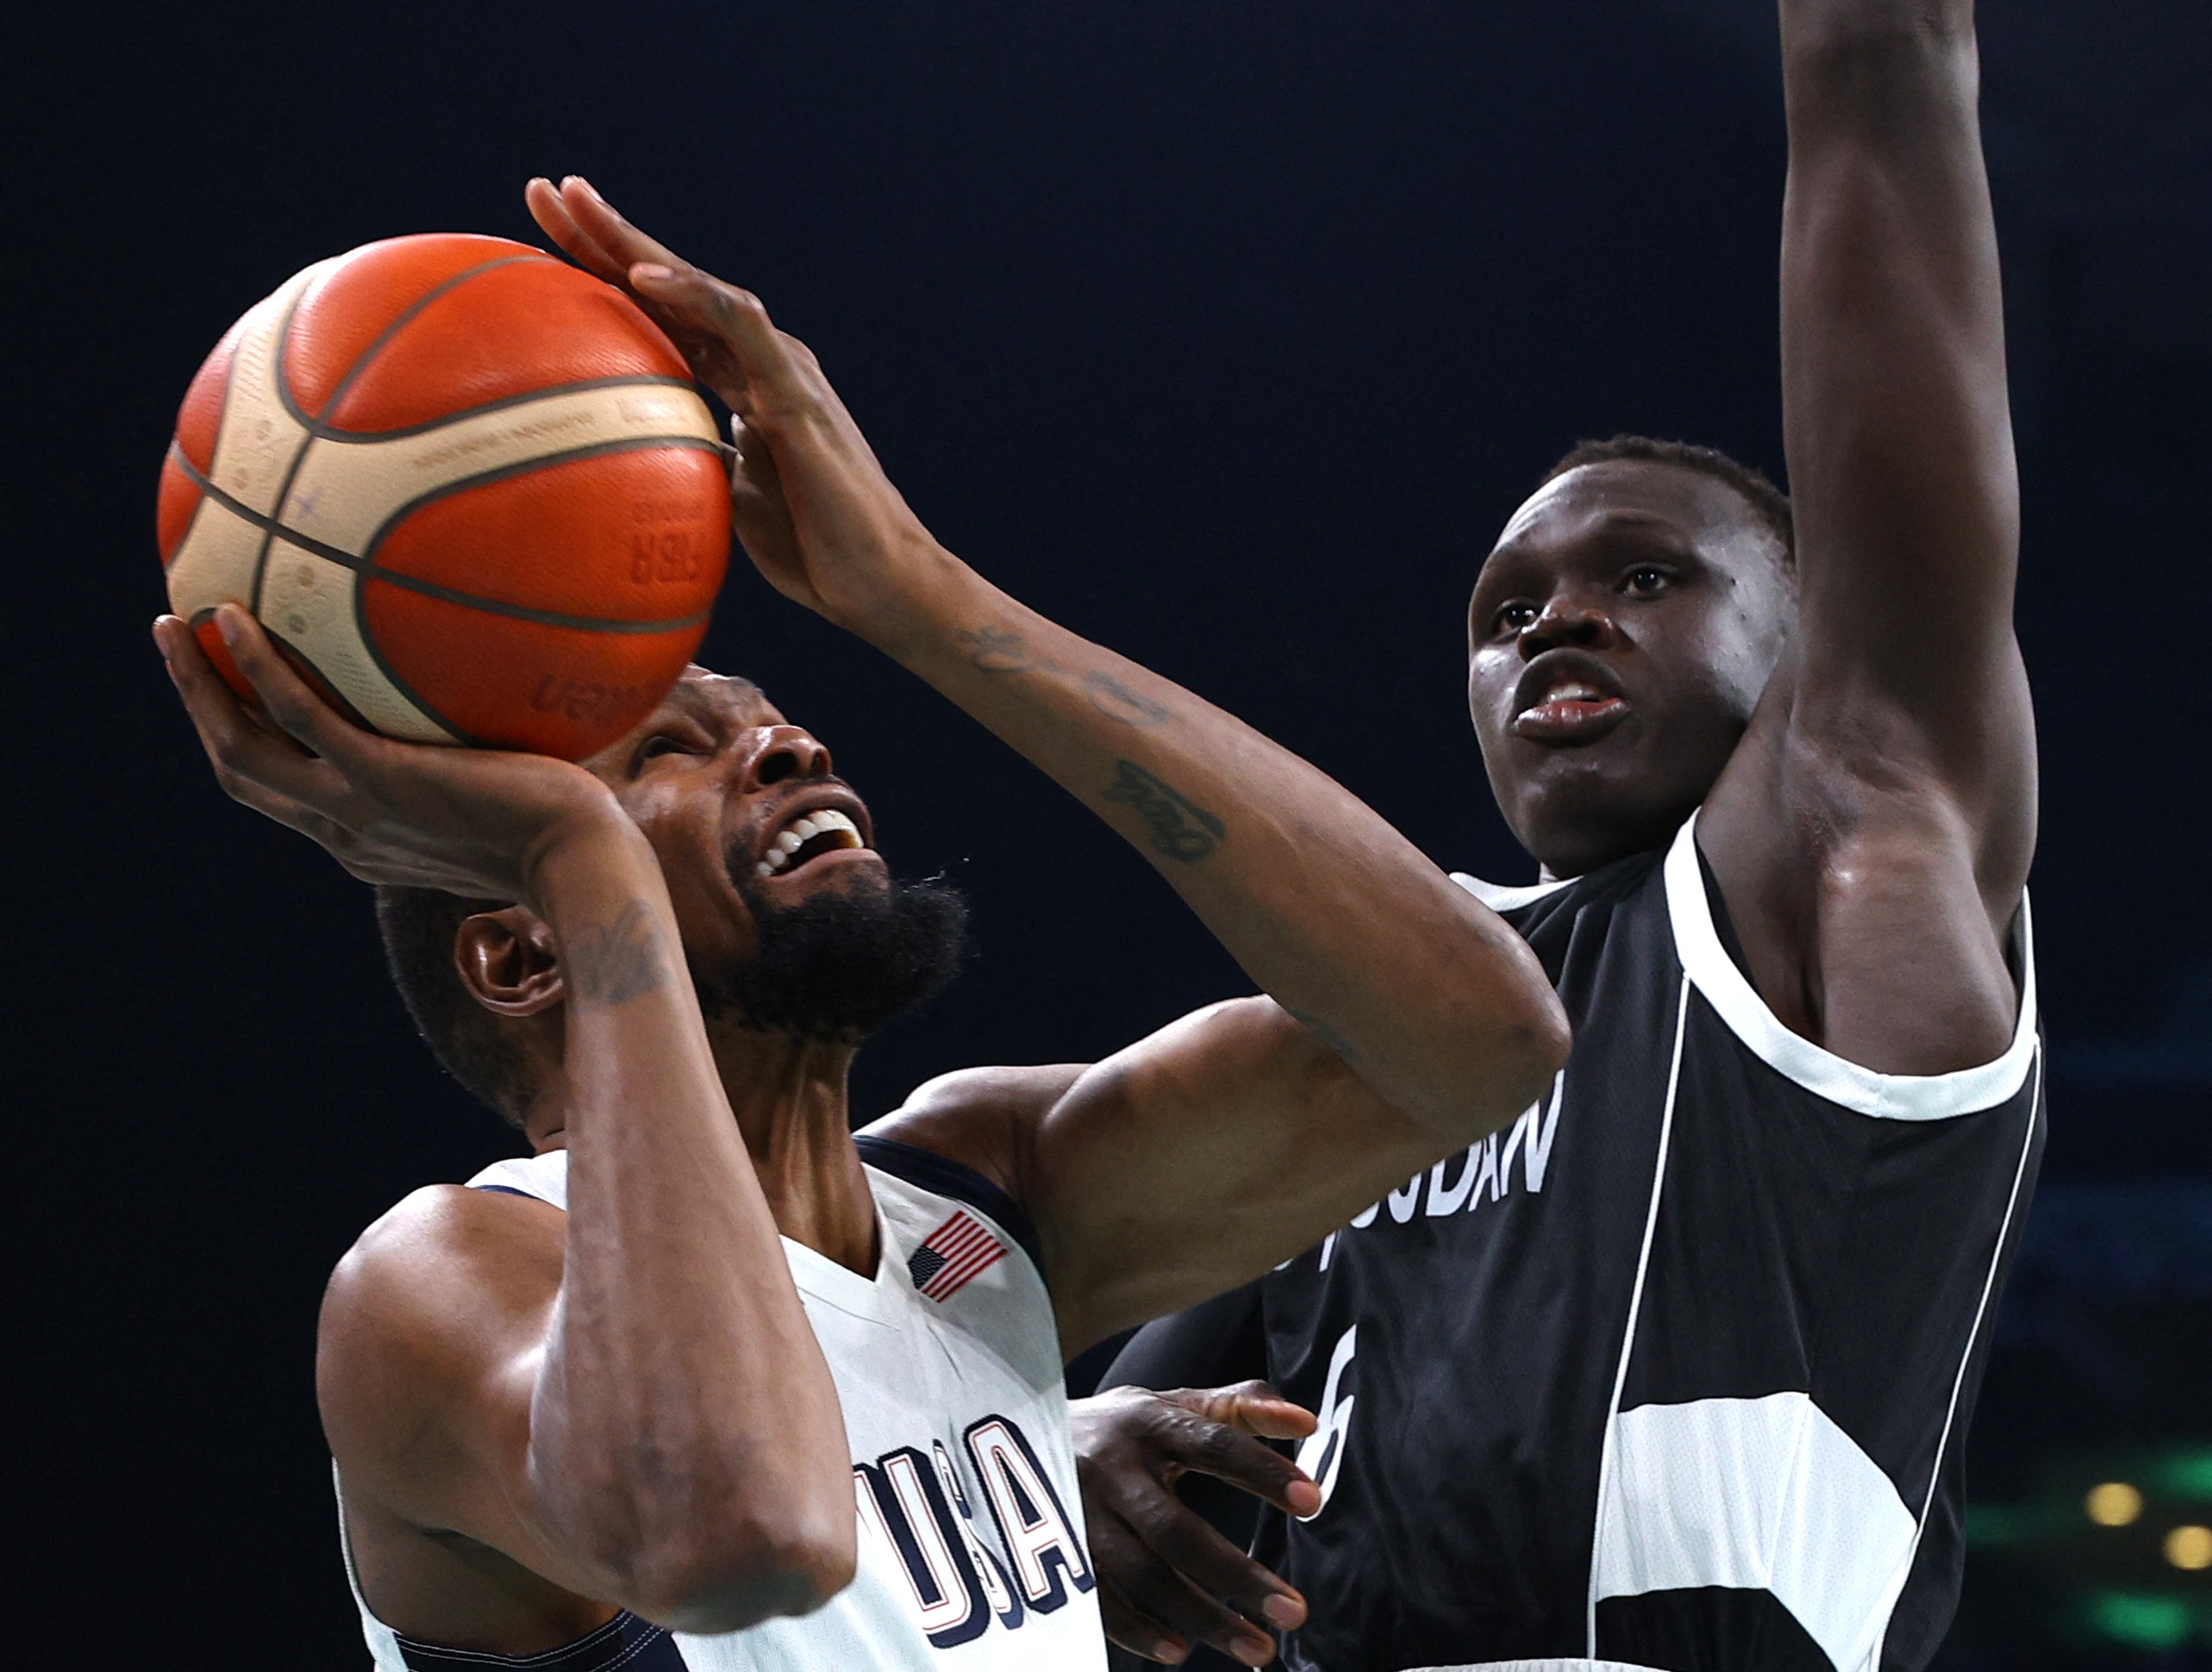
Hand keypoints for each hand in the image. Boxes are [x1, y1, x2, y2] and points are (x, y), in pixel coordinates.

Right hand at [155, 606, 634, 905]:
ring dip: (199, 688)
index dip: (242, 742)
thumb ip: (479, 762)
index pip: (283, 792)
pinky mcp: (381, 779)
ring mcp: (358, 808)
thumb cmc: (566, 829)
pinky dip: (258, 670)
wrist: (586, 865)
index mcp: (366, 838)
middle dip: (199, 708)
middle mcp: (347, 830)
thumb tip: (495, 705)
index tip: (226, 694)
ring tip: (176, 627)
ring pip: (242, 749)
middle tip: (176, 645)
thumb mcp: (505, 797)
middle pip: (240, 770)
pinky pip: (298, 717)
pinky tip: (238, 620)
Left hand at [524, 175, 944, 634]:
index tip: (535, 245)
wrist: (882, 583)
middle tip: (542, 190)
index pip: (664, 315)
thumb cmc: (814, 553)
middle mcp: (762, 361)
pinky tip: (642, 276)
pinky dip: (691, 295)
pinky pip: (741, 329)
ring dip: (636, 243)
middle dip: (607, 232)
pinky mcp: (798, 393)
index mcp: (741, 383)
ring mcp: (782, 370)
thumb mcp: (730, 503)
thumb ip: (693, 465)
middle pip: (673, 285)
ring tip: (578, 202)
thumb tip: (634, 462)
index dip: (605, 273)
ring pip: (701, 287)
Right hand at [1072, 1383, 1320, 1666]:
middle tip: (1294, 1612)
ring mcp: (1078, 1513)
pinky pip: (1097, 1599)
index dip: (1260, 1470)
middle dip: (1236, 1575)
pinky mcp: (1056, 1551)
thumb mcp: (1173, 1405)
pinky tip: (1179, 1650)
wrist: (1017, 1434)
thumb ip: (1240, 1408)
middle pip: (1175, 1528)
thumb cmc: (1126, 1428)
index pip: (1211, 1443)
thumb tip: (1307, 1421)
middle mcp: (1110, 1467)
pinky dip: (1137, 1630)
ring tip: (1259, 1649)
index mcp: (1147, 1421)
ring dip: (1201, 1616)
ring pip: (1141, 1574)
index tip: (1313, 1502)